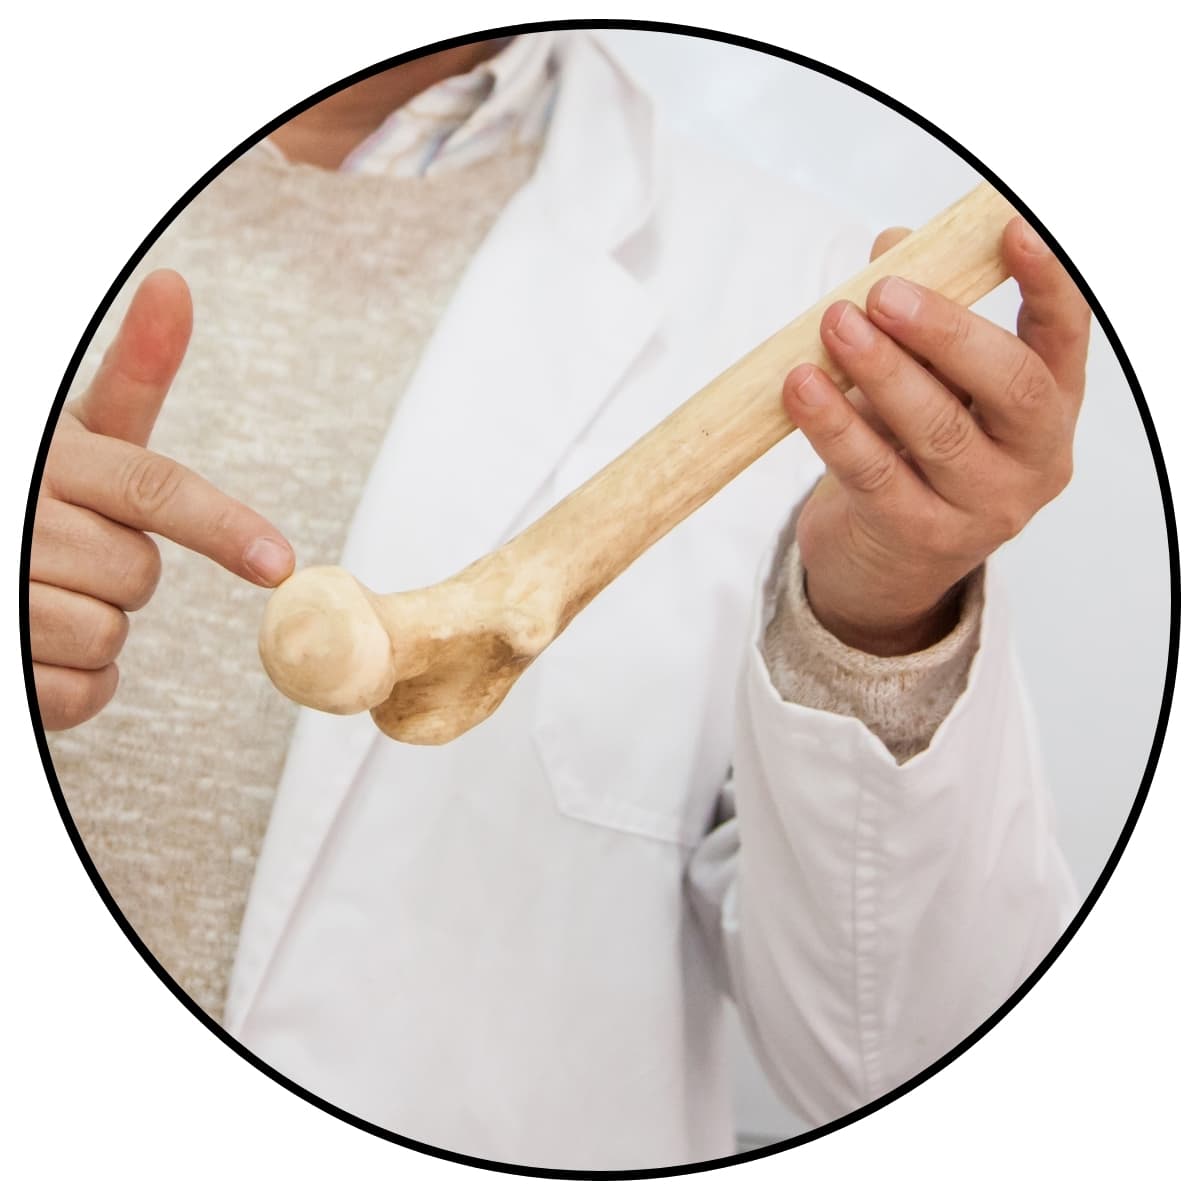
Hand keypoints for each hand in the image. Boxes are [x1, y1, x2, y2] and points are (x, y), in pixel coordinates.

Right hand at [30, 270, 294, 729]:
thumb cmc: (33, 490)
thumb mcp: (75, 432)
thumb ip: (134, 373)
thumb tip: (175, 286)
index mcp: (49, 459)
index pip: (152, 490)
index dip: (223, 527)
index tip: (280, 563)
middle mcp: (18, 520)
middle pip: (140, 574)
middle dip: (124, 571)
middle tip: (74, 552)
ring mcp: (1, 594)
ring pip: (109, 634)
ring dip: (96, 627)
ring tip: (45, 593)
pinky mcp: (0, 666)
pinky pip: (83, 690)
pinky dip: (78, 681)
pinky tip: (40, 645)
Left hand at [782, 216, 1089, 654]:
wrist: (885, 569)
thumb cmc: (910, 457)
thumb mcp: (925, 387)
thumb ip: (917, 322)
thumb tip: (893, 243)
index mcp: (1049, 406)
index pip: (1064, 335)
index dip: (1048, 281)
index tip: (1011, 229)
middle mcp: (1034, 458)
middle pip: (1009, 384)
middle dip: (945, 331)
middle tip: (883, 292)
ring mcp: (985, 506)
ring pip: (938, 429)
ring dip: (880, 371)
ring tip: (833, 325)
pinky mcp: (922, 537)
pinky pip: (875, 472)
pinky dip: (834, 427)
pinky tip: (800, 388)